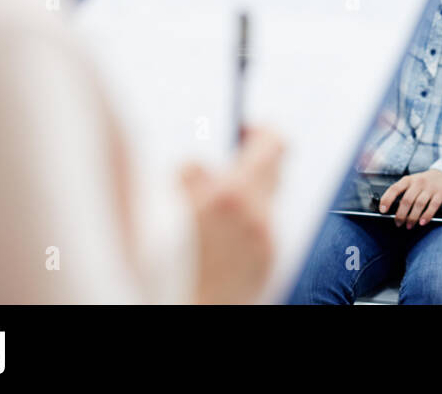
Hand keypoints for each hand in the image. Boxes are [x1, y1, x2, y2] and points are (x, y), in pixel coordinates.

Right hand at [181, 126, 284, 303]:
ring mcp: (268, 244)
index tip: (245, 130)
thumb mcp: (167, 205)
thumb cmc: (167, 266)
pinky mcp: (269, 266)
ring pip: (267, 203)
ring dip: (246, 199)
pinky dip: (247, 227)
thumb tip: (204, 167)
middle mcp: (259, 219)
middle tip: (226, 168)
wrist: (184, 312)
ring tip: (215, 213)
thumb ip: (191, 176)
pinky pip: (264, 232)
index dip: (260, 131)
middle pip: (275, 171)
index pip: (272, 143)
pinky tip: (221, 240)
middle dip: (251, 164)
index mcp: (233, 196)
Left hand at [379, 169, 441, 228]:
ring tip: (409, 225)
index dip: (387, 200)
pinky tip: (422, 222)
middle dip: (401, 214)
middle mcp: (418, 182)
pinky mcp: (441, 193)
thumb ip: (404, 193)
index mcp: (408, 180)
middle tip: (398, 223)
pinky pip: (433, 206)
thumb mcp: (413, 183)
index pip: (394, 189)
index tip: (382, 211)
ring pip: (419, 204)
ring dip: (412, 217)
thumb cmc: (425, 183)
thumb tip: (392, 210)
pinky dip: (427, 216)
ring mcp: (430, 188)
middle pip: (407, 200)